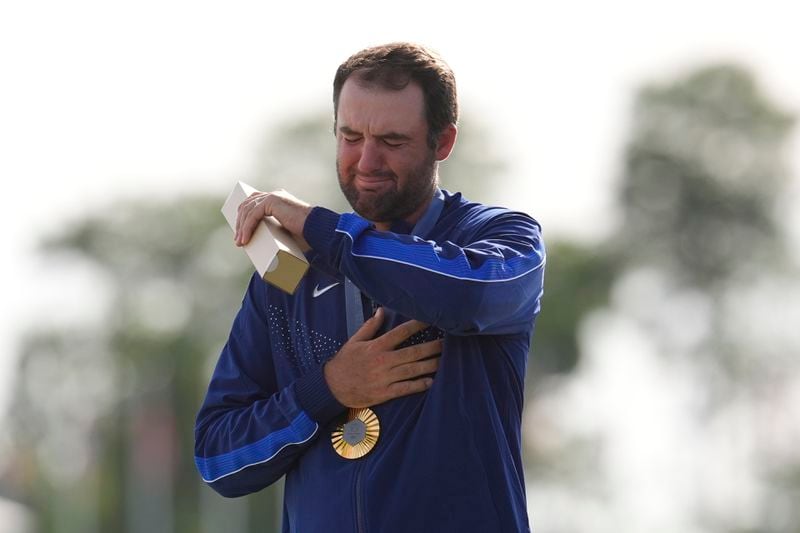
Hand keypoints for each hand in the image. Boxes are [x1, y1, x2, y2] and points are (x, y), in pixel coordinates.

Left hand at [235, 189, 311, 249]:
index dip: (244, 216)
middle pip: (248, 205)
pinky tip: (245, 239)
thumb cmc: (307, 235)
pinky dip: (247, 227)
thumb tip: (267, 250)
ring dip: (241, 227)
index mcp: (278, 199)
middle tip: (238, 240)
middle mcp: (275, 194)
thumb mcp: (287, 232)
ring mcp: (273, 196)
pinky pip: (253, 214)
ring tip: (240, 243)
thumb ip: (277, 233)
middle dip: (240, 223)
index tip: (240, 233)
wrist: (317, 229)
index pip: (254, 202)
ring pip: (248, 210)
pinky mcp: (272, 201)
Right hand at [324, 308, 441, 407]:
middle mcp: (383, 361)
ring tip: (443, 360)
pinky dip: (419, 385)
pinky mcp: (385, 393)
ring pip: (412, 370)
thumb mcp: (354, 341)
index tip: (431, 320)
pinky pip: (406, 388)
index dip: (417, 325)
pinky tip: (431, 382)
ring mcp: (385, 378)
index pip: (401, 332)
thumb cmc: (344, 363)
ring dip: (430, 365)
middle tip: (446, 343)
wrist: (332, 387)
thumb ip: (369, 326)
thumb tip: (381, 311)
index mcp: (376, 346)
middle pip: (413, 352)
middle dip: (431, 347)